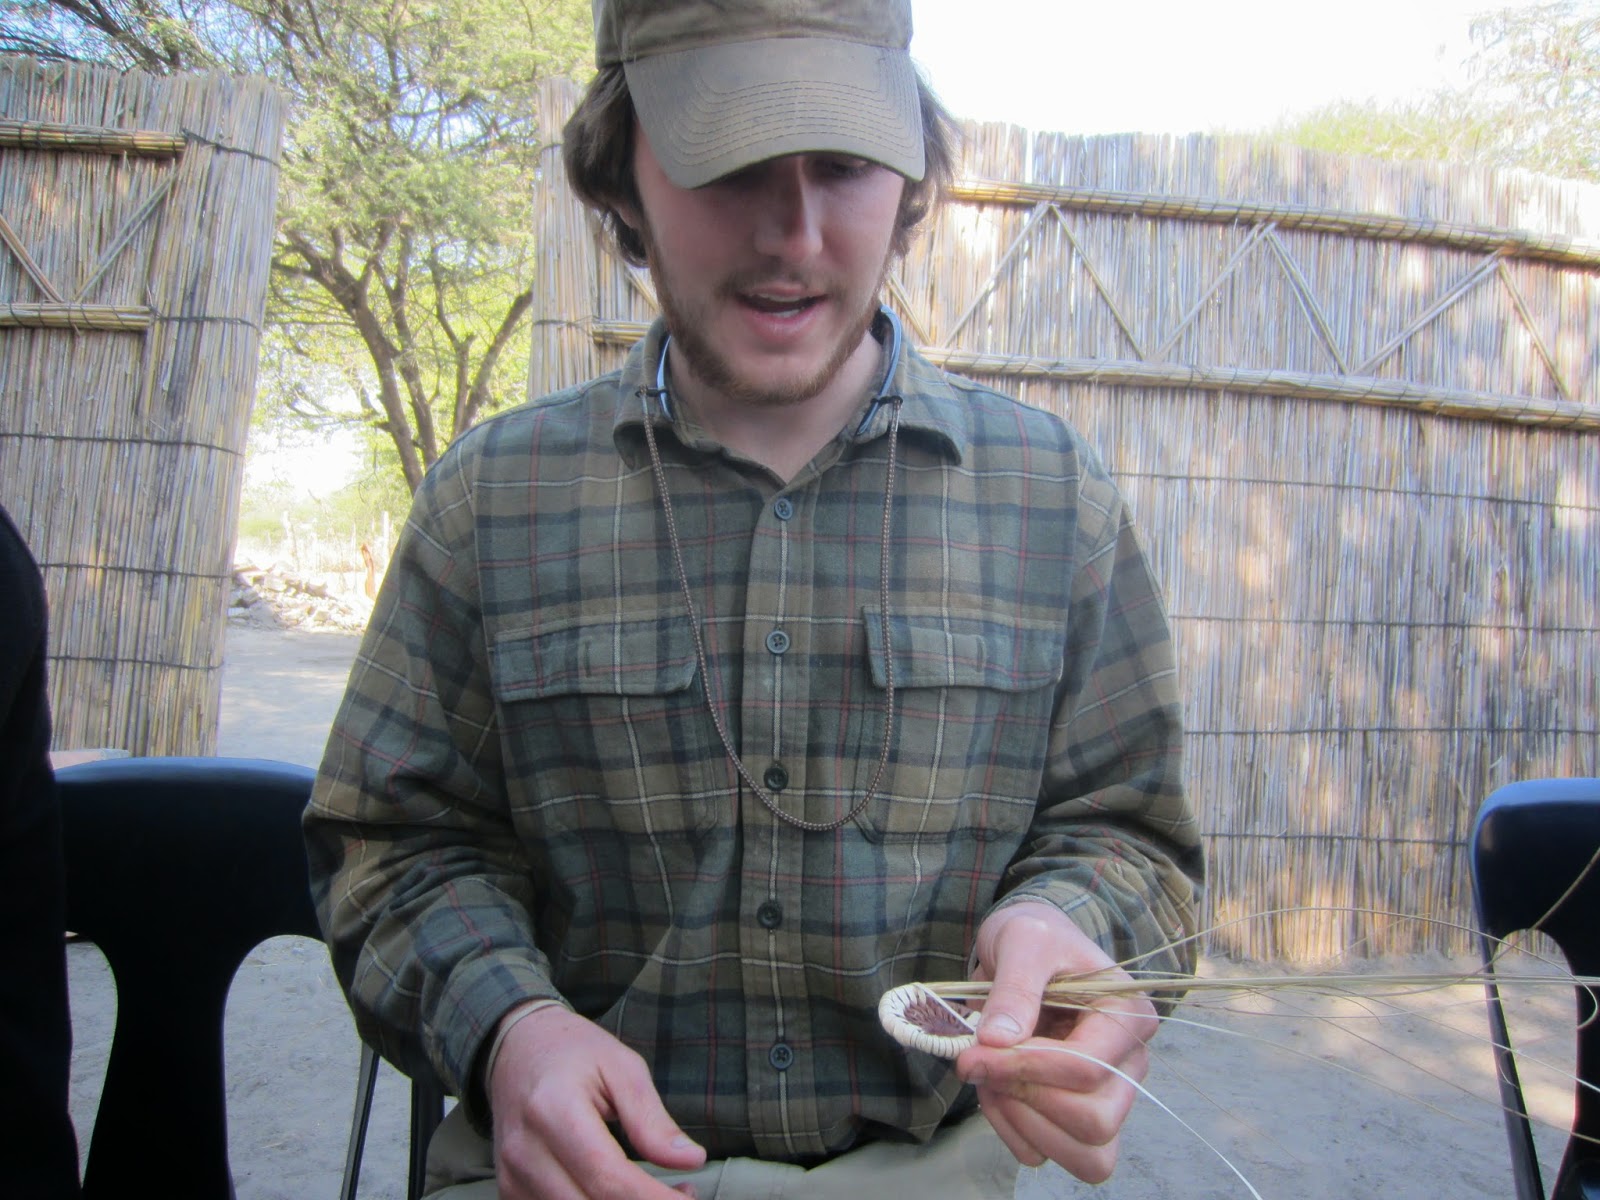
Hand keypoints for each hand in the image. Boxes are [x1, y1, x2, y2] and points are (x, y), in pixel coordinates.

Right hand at [488, 1005, 705, 1198]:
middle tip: (684, 1194)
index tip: (689, 1198)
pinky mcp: (510, 1191)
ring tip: (655, 1192)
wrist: (517, 1048)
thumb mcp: (622, 1066)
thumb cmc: (573, 1053)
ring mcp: (512, 1176)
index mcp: (553, 1110)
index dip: (653, 1199)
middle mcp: (524, 1151)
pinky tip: (622, 1196)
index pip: (607, 1176)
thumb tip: (690, 1159)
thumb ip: (651, 1119)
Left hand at [956, 901, 1156, 1182]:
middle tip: (979, 1062)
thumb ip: (1014, 987)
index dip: (1027, 1067)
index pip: (1088, 1069)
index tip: (976, 1049)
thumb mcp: (1023, 940)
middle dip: (1027, 1098)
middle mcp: (1129, 1064)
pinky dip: (1014, 1132)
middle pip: (1094, 1121)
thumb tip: (998, 1041)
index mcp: (1129, 1017)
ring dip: (1022, 1123)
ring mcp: (1108, 1095)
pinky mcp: (1077, 1114)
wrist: (1025, 948)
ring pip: (1084, 1155)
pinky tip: (995, 1092)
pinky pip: (1049, 1153)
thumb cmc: (1034, 936)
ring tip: (987, 1078)